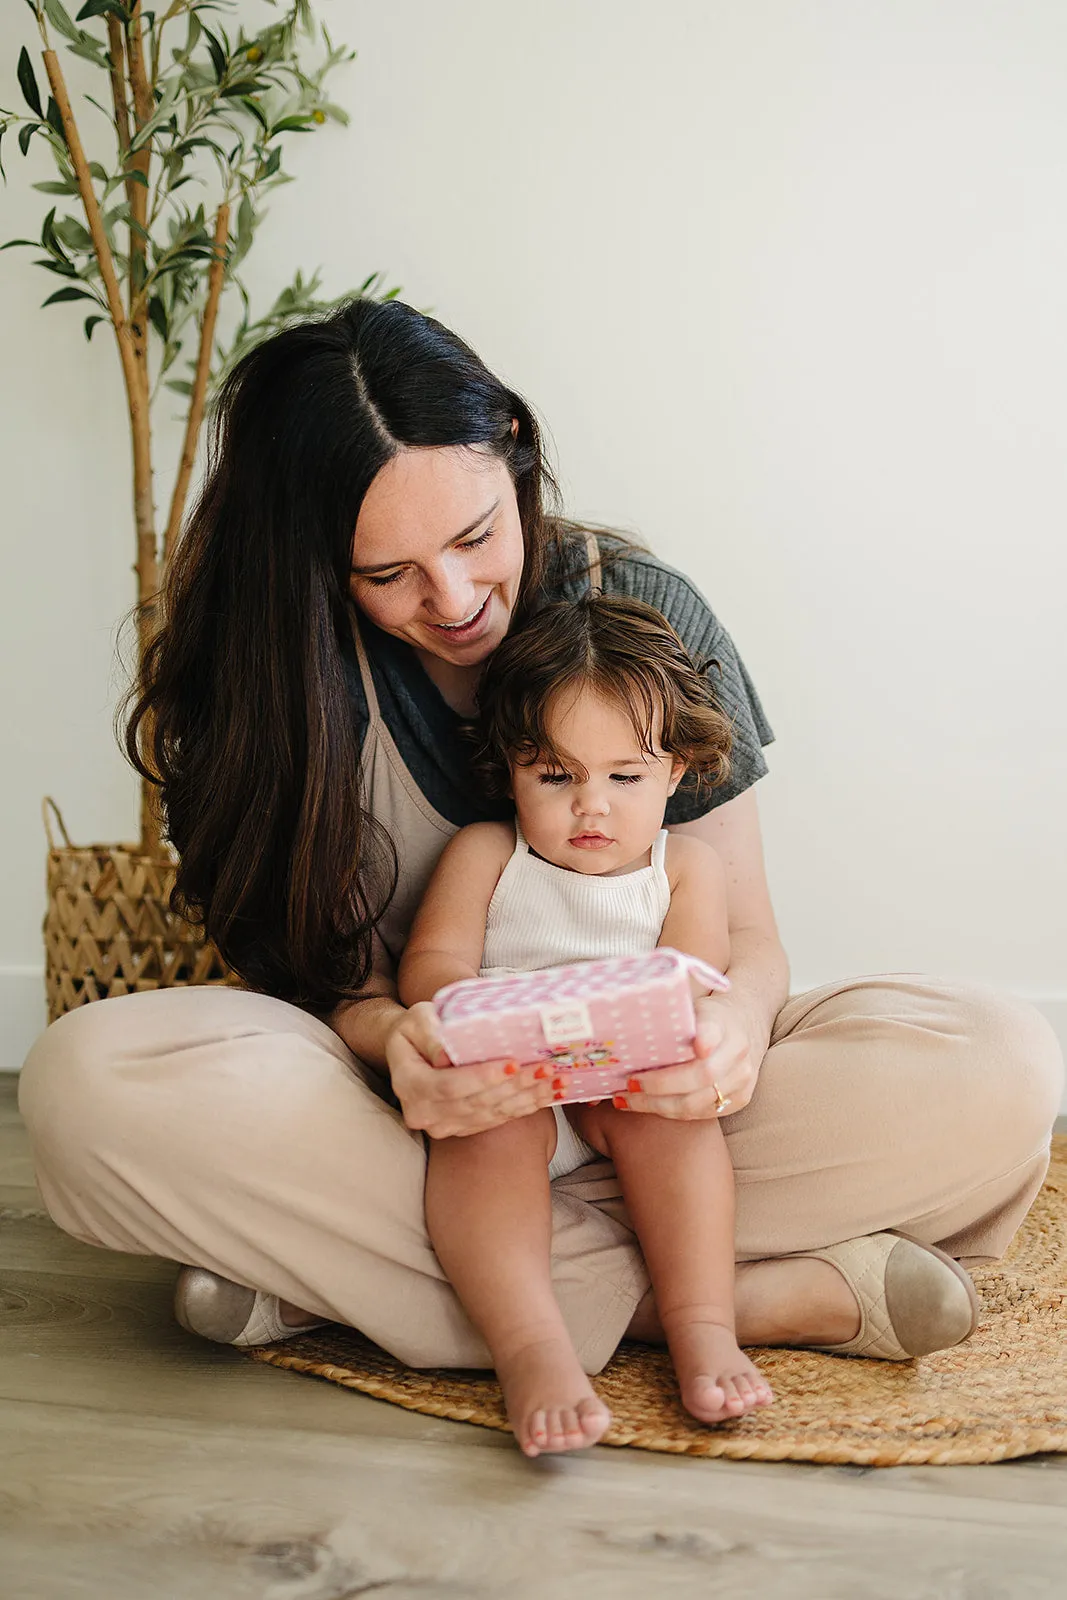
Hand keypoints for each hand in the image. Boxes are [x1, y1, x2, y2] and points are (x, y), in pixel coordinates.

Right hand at [386, 1001, 556, 1139]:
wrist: (408, 1051)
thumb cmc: (415, 1029)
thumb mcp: (418, 1019)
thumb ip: (431, 1034)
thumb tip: (447, 1055)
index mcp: (409, 1084)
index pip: (450, 1086)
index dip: (484, 1077)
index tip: (514, 1063)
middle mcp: (423, 1113)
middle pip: (476, 1103)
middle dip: (515, 1086)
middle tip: (547, 1068)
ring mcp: (442, 1125)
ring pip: (490, 1115)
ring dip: (526, 1099)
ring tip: (555, 1081)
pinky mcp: (459, 1129)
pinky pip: (494, 1121)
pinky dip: (522, 1108)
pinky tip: (545, 1095)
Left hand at [619, 992, 763, 1119]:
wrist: (744, 1028)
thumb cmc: (707, 1018)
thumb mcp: (694, 1006)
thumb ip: (674, 1019)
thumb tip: (630, 1028)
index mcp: (725, 1023)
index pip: (713, 1033)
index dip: (704, 1040)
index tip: (693, 1045)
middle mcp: (739, 1054)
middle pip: (702, 1076)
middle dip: (660, 1085)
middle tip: (629, 1083)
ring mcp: (742, 1081)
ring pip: (697, 1102)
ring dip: (657, 1105)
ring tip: (627, 1099)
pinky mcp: (739, 1100)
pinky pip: (700, 1113)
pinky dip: (670, 1113)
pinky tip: (646, 1106)